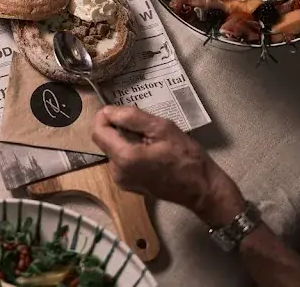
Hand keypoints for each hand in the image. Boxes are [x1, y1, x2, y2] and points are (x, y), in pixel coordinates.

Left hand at [91, 106, 245, 225]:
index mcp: (124, 158)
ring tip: (149, 139)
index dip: (105, 116)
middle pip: (104, 140)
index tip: (120, 110)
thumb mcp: (162, 128)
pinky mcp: (128, 185)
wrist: (201, 188)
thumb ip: (131, 117)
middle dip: (118, 127)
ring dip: (125, 139)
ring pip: (113, 149)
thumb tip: (108, 111)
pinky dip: (129, 151)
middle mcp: (117, 172)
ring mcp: (122, 181)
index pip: (98, 131)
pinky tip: (149, 151)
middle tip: (142, 125)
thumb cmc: (186, 157)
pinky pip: (121, 161)